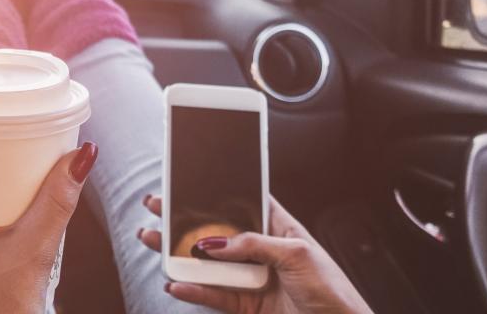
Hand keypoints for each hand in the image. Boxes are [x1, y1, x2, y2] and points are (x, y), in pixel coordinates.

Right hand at [137, 196, 372, 313]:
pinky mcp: (246, 305)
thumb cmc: (334, 290)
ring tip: (152, 241)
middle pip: (216, 233)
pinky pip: (214, 296)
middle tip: (156, 207)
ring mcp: (251, 278)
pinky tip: (176, 284)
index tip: (187, 183)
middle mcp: (261, 251)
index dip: (215, 193)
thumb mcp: (297, 254)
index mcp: (279, 229)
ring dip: (179, 255)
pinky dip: (193, 291)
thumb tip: (216, 243)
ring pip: (208, 264)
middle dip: (184, 221)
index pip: (242, 204)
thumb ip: (254, 244)